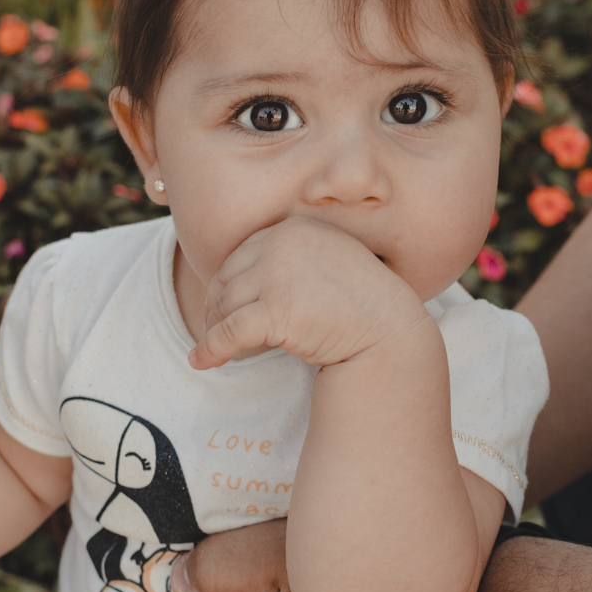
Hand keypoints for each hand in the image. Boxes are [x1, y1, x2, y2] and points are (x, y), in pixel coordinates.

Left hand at [189, 217, 427, 368]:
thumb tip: (249, 280)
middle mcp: (280, 245)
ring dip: (213, 331)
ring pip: (224, 307)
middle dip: (215, 309)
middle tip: (213, 332)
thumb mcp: (326, 263)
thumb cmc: (363, 304)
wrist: (389, 331)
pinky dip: (210, 349)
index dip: (226, 286)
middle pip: (227, 280)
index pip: (241, 256)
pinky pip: (228, 333)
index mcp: (292, 230)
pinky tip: (201, 362)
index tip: (221, 308)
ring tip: (210, 351)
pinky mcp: (275, 310)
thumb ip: (291, 261)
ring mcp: (277, 275)